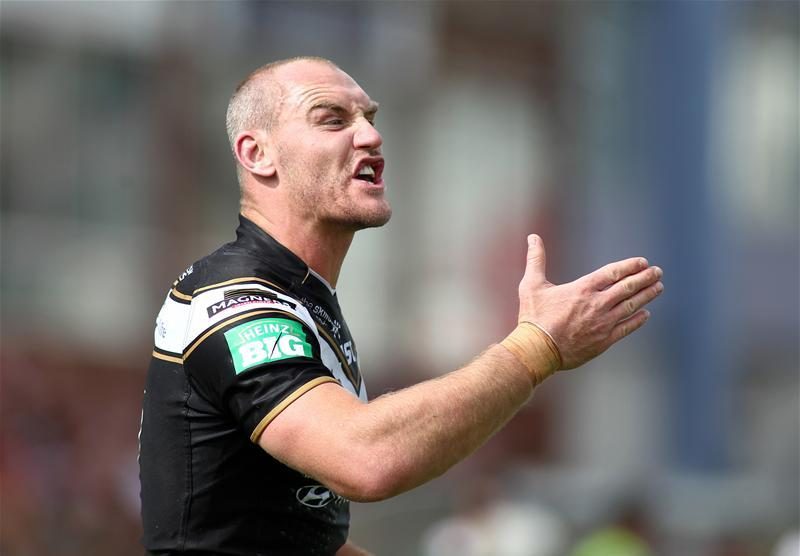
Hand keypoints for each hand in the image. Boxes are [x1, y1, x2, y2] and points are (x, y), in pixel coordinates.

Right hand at [517, 235, 662, 369]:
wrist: (538, 350)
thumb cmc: (533, 317)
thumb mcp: (531, 284)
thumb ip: (536, 259)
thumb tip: (532, 237)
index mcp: (582, 289)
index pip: (613, 273)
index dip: (630, 266)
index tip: (643, 262)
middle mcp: (597, 304)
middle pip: (628, 288)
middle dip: (645, 278)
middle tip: (657, 272)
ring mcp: (603, 323)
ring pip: (632, 306)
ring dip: (647, 295)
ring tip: (659, 288)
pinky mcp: (604, 341)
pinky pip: (627, 328)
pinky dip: (638, 320)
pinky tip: (646, 314)